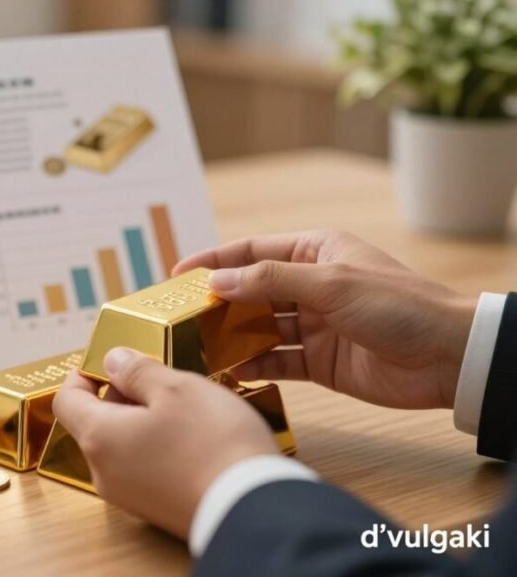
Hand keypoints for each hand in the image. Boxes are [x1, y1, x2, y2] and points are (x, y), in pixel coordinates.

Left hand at [52, 348, 277, 538]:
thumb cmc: (212, 442)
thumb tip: (113, 361)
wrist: (252, 508)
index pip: (66, 401)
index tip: (107, 362)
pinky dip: (155, 446)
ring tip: (182, 407)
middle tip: (158, 378)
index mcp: (99, 438)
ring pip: (120, 446)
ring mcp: (128, 496)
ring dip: (141, 421)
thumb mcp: (176, 387)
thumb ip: (137, 370)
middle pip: (94, 424)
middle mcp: (104, 472)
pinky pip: (142, 468)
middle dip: (120, 395)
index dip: (82, 376)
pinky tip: (191, 437)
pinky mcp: (155, 510)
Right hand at [175, 230, 475, 408]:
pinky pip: (277, 361)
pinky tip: (232, 373)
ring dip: (232, 338)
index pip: (252, 251)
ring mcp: (314, 325)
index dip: (213, 260)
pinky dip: (254, 366)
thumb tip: (217, 281)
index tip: (177, 275)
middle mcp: (310, 285)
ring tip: (198, 348)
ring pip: (260, 328)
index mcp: (315, 251)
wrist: (446, 357)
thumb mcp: (330, 283)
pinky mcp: (319, 361)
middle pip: (250, 291)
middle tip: (180, 318)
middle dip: (217, 304)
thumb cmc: (397, 305)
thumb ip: (270, 280)